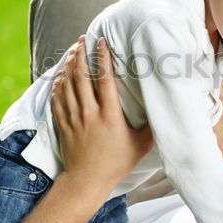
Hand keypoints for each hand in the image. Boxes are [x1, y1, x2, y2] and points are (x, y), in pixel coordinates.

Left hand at [51, 36, 152, 192]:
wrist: (86, 182)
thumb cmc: (116, 164)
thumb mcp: (140, 146)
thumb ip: (152, 126)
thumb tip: (165, 109)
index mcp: (110, 115)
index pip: (104, 79)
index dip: (102, 58)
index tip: (101, 42)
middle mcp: (89, 113)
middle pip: (81, 76)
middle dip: (81, 54)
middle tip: (83, 40)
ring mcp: (73, 118)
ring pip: (67, 84)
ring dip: (69, 65)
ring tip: (73, 51)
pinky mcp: (62, 125)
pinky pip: (56, 98)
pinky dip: (58, 84)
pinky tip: (60, 75)